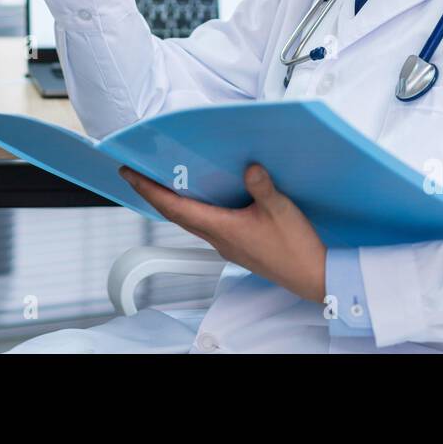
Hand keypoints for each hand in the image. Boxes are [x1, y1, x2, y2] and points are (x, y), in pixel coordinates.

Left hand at [118, 163, 327, 303]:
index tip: (130, 174)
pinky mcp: (237, 245)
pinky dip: (193, 209)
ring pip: (189, 220)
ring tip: (161, 183)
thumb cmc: (295, 248)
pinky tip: (201, 199)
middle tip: (136, 174)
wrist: (311, 276)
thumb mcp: (280, 209)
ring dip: (171, 202)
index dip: (149, 190)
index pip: (175, 207)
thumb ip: (262, 186)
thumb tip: (248, 167)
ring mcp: (226, 243)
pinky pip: (205, 224)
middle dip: (152, 193)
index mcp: (221, 228)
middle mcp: (217, 238)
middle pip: (175, 214)